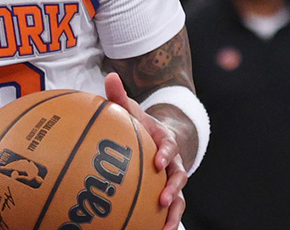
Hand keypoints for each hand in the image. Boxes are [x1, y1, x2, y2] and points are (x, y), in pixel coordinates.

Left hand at [104, 73, 186, 229]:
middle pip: (180, 177)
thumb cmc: (138, 123)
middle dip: (173, 190)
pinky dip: (163, 221)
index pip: (170, 147)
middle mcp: (173, 162)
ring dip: (173, 214)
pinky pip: (167, 209)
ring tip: (164, 228)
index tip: (158, 163)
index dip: (166, 154)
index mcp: (166, 140)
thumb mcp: (130, 108)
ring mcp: (171, 179)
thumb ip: (120, 96)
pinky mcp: (165, 192)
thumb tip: (109, 75)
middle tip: (163, 200)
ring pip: (179, 198)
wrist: (152, 135)